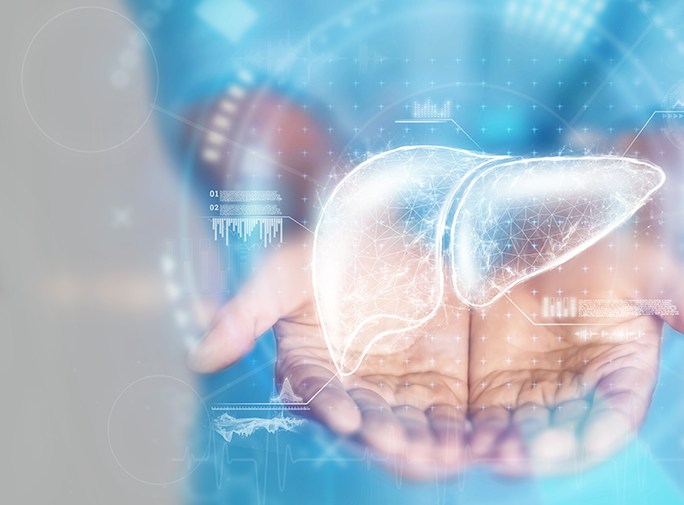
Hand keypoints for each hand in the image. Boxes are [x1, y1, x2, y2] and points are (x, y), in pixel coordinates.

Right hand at [188, 232, 471, 477]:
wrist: (391, 230)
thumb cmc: (334, 248)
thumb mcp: (290, 267)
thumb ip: (248, 310)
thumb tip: (199, 357)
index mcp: (314, 368)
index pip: (317, 393)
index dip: (330, 405)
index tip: (346, 417)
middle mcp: (354, 388)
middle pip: (368, 422)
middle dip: (385, 437)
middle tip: (405, 447)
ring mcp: (399, 390)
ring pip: (412, 427)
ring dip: (427, 445)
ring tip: (447, 453)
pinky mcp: (441, 387)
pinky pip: (454, 416)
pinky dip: (466, 432)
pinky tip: (484, 442)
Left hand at [467, 228, 683, 475]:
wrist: (552, 228)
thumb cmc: (607, 249)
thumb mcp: (645, 267)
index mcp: (624, 375)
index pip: (615, 418)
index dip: (594, 437)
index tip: (568, 445)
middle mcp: (580, 393)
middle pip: (562, 434)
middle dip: (536, 451)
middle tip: (509, 457)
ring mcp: (535, 391)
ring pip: (517, 433)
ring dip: (498, 449)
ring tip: (475, 454)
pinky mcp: (493, 383)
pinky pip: (480, 415)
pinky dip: (467, 432)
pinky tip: (449, 439)